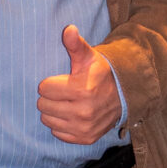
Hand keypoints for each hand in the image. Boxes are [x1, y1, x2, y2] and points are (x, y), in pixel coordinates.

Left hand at [37, 26, 121, 146]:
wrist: (123, 96)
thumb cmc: (100, 74)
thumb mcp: (88, 57)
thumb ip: (75, 44)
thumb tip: (68, 29)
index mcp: (82, 89)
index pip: (44, 88)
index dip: (50, 82)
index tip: (61, 80)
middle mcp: (83, 111)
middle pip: (43, 105)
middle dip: (50, 97)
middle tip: (63, 92)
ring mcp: (84, 127)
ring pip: (47, 120)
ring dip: (53, 111)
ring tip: (66, 103)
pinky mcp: (85, 138)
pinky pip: (58, 133)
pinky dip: (61, 125)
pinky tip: (71, 115)